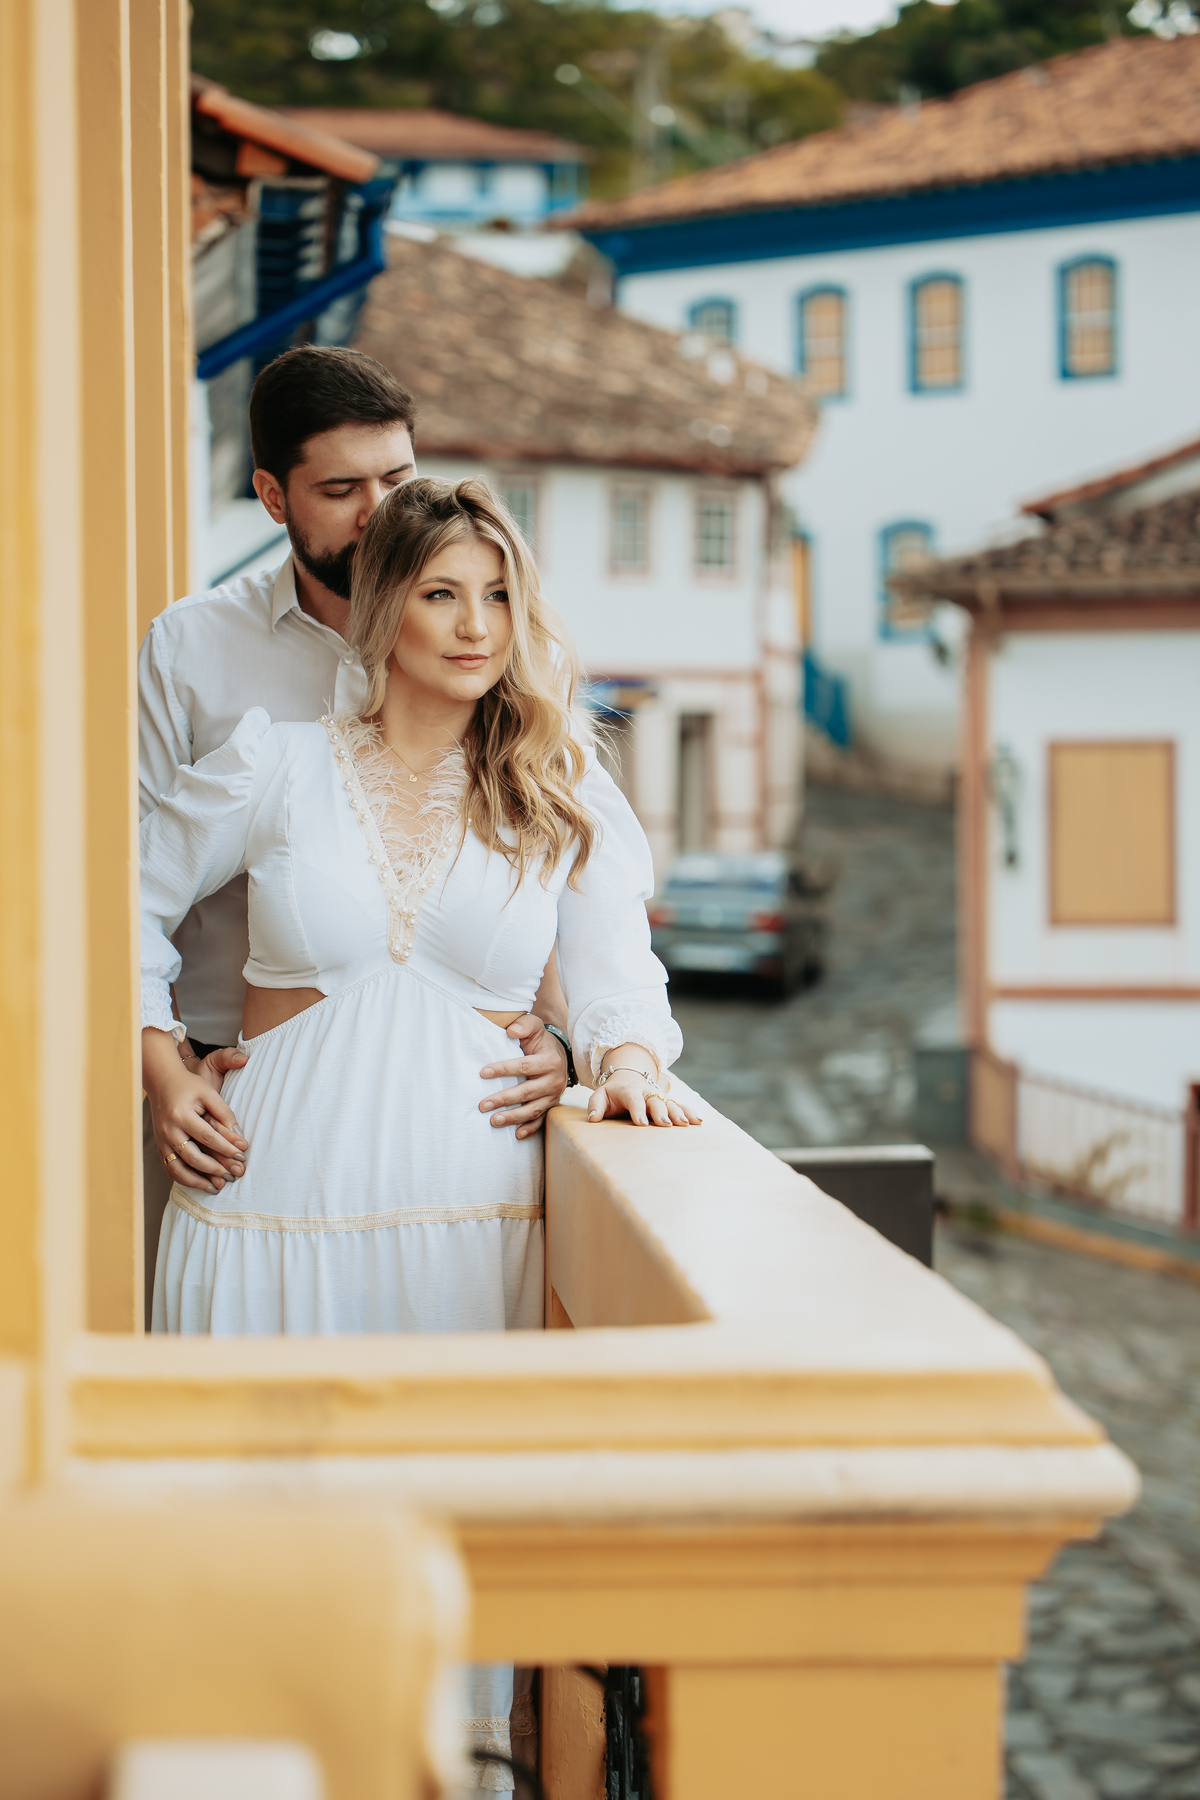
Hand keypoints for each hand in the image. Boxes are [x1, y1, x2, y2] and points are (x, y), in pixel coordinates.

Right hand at [143, 1029, 248, 1193]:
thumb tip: (240, 1139)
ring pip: (177, 1169)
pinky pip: (169, 1168)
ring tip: (217, 1188)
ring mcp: (161, 1140)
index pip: (207, 1136)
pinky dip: (184, 1179)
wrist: (162, 1082)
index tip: (242, 1154)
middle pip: (192, 1156)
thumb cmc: (189, 1086)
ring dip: (197, 1182)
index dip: (226, 1147)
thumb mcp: (209, 1092)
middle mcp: (168, 1130)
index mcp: (181, 1114)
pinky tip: (200, 1183)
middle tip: (234, 1175)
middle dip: (214, 1168)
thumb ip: (225, 1113)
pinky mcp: (159, 1146)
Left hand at [479, 1014, 569, 1140]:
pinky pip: (542, 1120)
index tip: (483, 1073)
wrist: (559, 1054)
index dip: (503, 1069)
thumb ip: (524, 1025)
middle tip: (483, 1105)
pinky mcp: (552, 1106)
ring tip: (493, 1121)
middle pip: (527, 1091)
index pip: (524, 1066)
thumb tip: (511, 1030)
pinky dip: (530, 1128)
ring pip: (533, 1109)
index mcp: (550, 1061)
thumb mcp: (535, 1028)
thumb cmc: (540, 1041)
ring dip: (513, 1117)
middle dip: (504, 1099)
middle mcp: (555, 1080)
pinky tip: (517, 1134)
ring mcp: (554, 1096)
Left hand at [587, 1068, 702, 1128]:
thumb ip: (595, 1106)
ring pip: (670, 1103)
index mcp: (629, 1091)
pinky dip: (689, 1112)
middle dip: (661, 1112)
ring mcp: (658, 1096)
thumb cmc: (612, 1093)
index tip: (641, 1123)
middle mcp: (647, 1092)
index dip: (637, 1110)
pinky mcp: (666, 1101)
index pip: (633, 1100)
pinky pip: (680, 1105)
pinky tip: (698, 1121)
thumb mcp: (600, 1095)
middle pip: (655, 1101)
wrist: (627, 1078)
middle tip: (665, 1124)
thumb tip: (592, 1119)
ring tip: (686, 1124)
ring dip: (678, 1113)